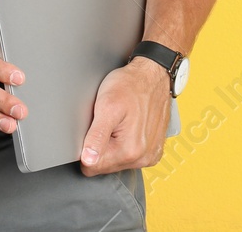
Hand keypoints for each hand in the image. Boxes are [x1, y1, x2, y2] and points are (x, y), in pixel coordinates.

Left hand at [80, 56, 170, 174]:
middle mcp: (143, 157)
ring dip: (114, 144)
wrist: (153, 75)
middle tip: (108, 122)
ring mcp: (150, 155)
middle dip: (101, 146)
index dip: (87, 148)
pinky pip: (131, 157)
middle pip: (104, 166)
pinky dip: (126, 143)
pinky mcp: (154, 151)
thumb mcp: (107, 105)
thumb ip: (96, 136)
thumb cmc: (131, 85)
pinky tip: (129, 126)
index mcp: (129, 150)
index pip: (91, 167)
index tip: (95, 130)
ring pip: (116, 162)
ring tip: (119, 122)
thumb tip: (88, 160)